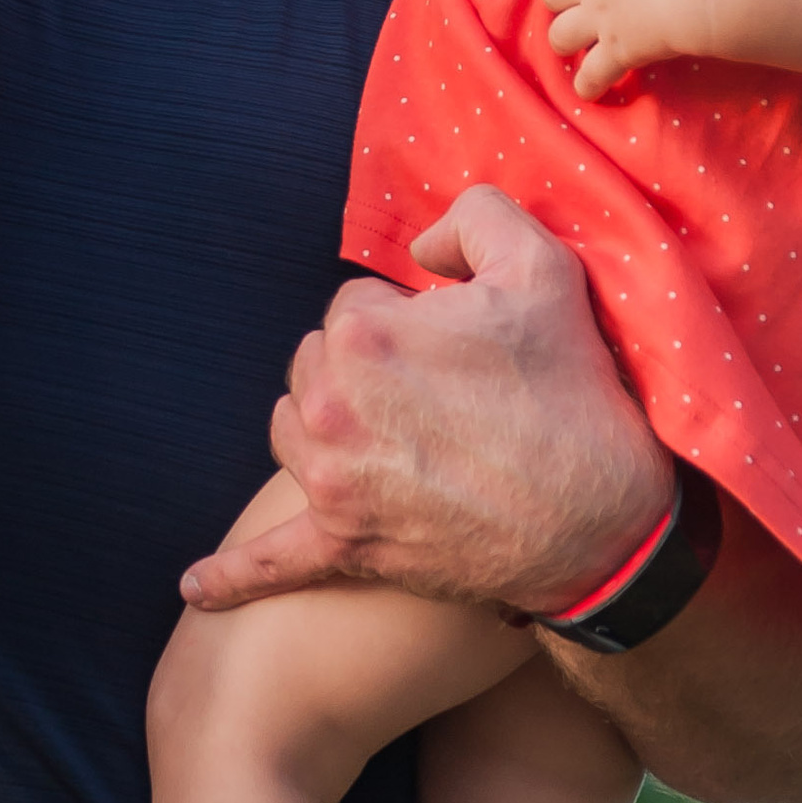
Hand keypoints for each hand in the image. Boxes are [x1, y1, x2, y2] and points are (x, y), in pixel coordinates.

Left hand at [179, 186, 674, 619]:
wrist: (604, 529)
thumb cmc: (575, 397)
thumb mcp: (544, 269)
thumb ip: (473, 217)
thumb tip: (422, 246)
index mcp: (364, 337)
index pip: (356, 306)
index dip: (412, 323)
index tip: (461, 350)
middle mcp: (331, 409)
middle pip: (317, 365)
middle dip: (367, 372)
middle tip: (444, 396)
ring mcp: (333, 484)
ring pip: (292, 431)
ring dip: (325, 428)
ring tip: (393, 438)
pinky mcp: (347, 546)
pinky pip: (270, 561)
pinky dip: (231, 575)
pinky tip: (197, 585)